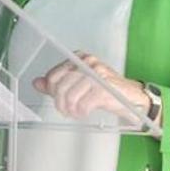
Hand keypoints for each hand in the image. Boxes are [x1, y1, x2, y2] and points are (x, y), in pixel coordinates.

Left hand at [32, 51, 149, 121]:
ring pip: (69, 97)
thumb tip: (37, 83)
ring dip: (71, 110)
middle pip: (60, 87)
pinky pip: (82, 105)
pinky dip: (81, 113)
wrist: (132, 98)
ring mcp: (96, 74)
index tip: (60, 100)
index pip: (53, 76)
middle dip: (61, 104)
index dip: (53, 92)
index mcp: (79, 57)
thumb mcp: (79, 84)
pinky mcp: (104, 89)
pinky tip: (85, 113)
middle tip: (67, 111)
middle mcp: (87, 62)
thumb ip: (58, 83)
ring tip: (76, 112)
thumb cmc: (106, 91)